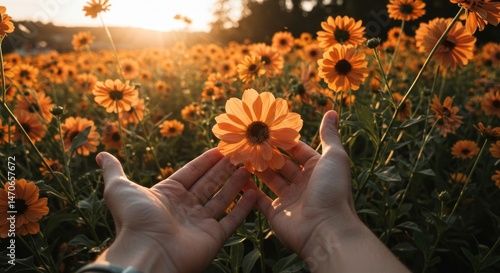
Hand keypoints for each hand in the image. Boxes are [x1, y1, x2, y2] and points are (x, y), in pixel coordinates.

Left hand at [94, 149, 255, 272]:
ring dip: (235, 184)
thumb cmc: (134, 219)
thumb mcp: (119, 188)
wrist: (148, 252)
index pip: (191, 172)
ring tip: (249, 169)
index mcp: (167, 194)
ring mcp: (200, 223)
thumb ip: (114, 170)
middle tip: (240, 154)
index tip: (220, 148)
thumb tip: (101, 154)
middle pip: (209, 183)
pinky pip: (232, 219)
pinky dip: (244, 207)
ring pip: (222, 199)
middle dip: (224, 169)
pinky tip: (255, 193)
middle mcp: (185, 208)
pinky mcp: (214, 237)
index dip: (205, 161)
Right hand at [247, 110, 353, 256]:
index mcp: (317, 169)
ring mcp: (288, 199)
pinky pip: (259, 199)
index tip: (265, 128)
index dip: (282, 140)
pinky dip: (248, 189)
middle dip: (266, 152)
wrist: (326, 230)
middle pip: (281, 164)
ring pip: (269, 179)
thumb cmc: (333, 190)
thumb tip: (332, 111)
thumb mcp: (335, 157)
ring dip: (256, 167)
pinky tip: (236, 177)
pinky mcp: (275, 214)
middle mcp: (303, 183)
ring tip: (239, 153)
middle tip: (247, 139)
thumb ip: (330, 135)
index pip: (297, 150)